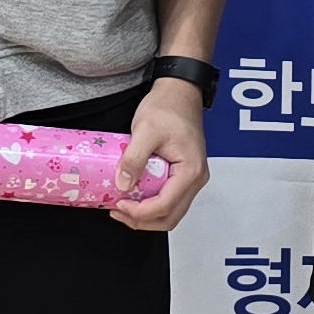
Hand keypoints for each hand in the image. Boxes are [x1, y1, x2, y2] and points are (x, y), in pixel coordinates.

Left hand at [108, 77, 210, 232]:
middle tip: (118, 212)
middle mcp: (195, 179)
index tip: (119, 205)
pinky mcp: (183, 175)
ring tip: (122, 207)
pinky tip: (133, 196)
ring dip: (146, 215)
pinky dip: (150, 204)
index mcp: (191, 170)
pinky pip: (168, 199)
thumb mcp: (146, 130)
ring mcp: (191, 179)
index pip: (165, 205)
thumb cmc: (169, 107)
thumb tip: (123, 184)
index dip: (139, 212)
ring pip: (170, 211)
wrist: (179, 93)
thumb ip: (134, 158)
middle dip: (142, 220)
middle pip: (170, 216)